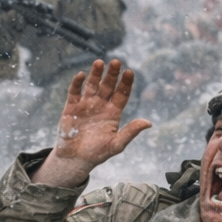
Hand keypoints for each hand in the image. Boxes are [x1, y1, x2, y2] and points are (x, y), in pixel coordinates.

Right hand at [32, 59, 151, 187]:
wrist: (75, 159)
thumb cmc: (97, 153)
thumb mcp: (116, 144)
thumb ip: (131, 132)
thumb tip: (149, 123)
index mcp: (113, 113)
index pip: (122, 94)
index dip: (126, 83)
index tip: (130, 72)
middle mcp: (101, 106)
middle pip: (108, 86)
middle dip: (112, 74)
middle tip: (116, 62)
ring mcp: (86, 105)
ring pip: (92, 85)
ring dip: (96, 74)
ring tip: (99, 62)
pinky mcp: (72, 107)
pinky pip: (75, 92)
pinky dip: (77, 83)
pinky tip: (81, 75)